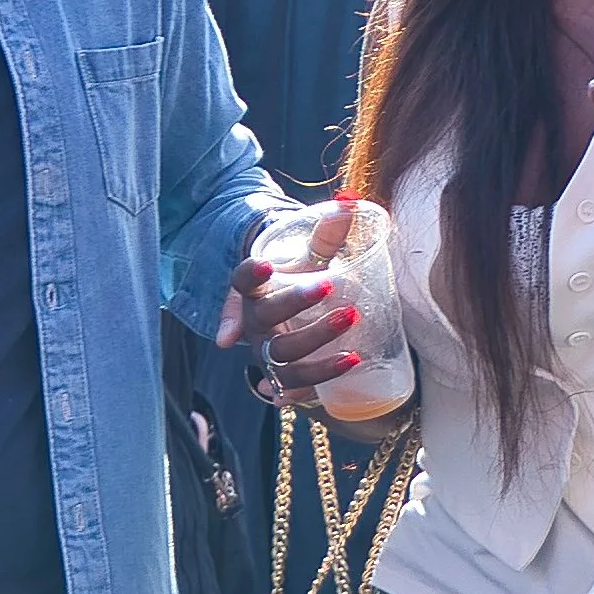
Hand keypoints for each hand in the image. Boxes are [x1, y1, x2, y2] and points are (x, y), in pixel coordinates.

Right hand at [217, 203, 362, 410]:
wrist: (297, 312)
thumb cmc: (304, 276)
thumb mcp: (312, 252)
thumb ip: (329, 229)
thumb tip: (351, 202)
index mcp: (256, 289)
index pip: (242, 279)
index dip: (250, 274)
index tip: (268, 264)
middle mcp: (255, 321)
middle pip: (266, 316)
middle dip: (296, 303)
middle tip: (330, 285)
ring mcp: (267, 351)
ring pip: (282, 356)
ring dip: (314, 348)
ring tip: (352, 338)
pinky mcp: (283, 375)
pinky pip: (291, 387)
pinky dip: (304, 390)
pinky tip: (322, 389)